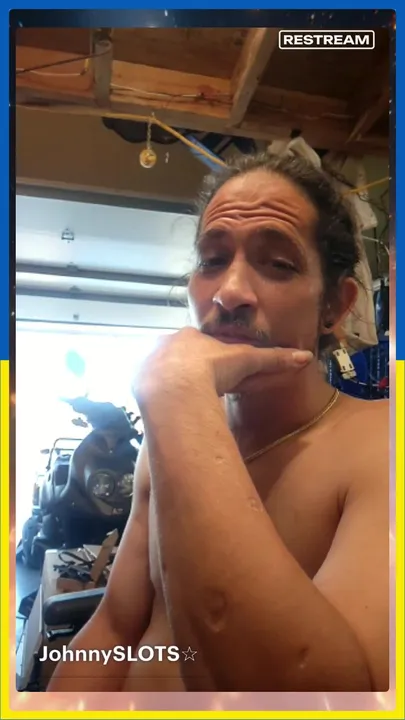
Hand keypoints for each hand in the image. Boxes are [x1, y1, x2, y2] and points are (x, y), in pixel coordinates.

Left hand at [133, 328, 312, 400]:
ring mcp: (149, 360)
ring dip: (169, 380)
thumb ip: (273, 360)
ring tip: (180, 398)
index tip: (216, 373)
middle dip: (188, 368)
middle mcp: (167, 343)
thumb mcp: (246, 362)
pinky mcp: (137, 378)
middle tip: (198, 388)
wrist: (175, 385)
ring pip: (161, 368)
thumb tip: (305, 358)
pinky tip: (162, 404)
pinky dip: (154, 392)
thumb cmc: (213, 369)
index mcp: (192, 335)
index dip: (209, 358)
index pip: (202, 343)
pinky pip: (146, 383)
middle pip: (180, 354)